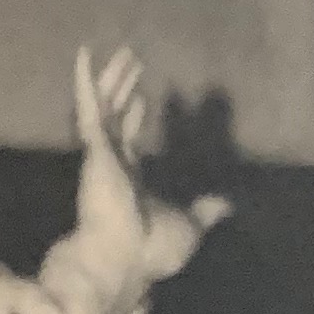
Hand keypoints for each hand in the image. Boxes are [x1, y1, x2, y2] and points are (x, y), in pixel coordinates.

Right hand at [41, 44, 230, 313]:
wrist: (125, 261)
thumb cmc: (150, 250)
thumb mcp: (191, 226)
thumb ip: (205, 211)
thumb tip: (228, 205)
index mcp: (128, 181)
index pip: (129, 142)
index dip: (135, 118)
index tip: (143, 97)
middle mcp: (110, 165)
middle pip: (115, 118)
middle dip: (122, 90)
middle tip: (131, 62)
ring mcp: (101, 155)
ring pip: (104, 107)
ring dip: (112, 79)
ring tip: (124, 52)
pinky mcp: (95, 149)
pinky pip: (90, 108)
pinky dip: (85, 82)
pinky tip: (86, 54)